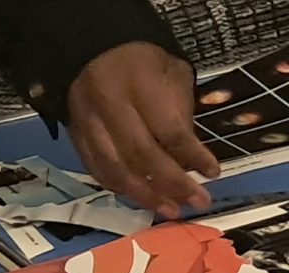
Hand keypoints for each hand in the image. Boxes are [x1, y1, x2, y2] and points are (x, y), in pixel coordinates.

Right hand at [66, 42, 215, 219]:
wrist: (91, 47)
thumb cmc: (142, 62)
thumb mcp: (173, 73)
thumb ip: (182, 114)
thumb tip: (191, 162)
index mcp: (135, 82)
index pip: (168, 129)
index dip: (193, 155)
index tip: (213, 172)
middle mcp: (107, 103)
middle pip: (140, 154)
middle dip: (173, 184)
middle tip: (198, 201)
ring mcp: (86, 121)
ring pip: (115, 168)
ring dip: (146, 195)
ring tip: (172, 210)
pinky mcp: (75, 134)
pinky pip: (96, 169)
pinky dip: (121, 188)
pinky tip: (142, 198)